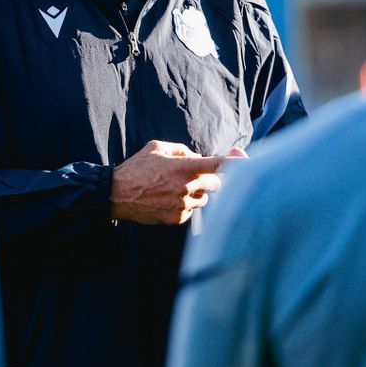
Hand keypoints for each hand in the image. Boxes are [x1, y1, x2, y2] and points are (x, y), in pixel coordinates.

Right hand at [110, 141, 229, 224]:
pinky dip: (185, 206)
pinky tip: (167, 201)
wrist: (117, 194)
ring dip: (197, 194)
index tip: (248, 163)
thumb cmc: (137, 168)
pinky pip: (191, 211)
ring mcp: (182, 205)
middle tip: (194, 176)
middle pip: (216, 184)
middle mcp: (186, 187)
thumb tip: (198, 158)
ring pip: (204, 199)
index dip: (235, 164)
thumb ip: (182, 151)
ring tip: (176, 189)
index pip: (217, 165)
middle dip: (209, 179)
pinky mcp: (177, 218)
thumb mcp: (157, 148)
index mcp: (183, 167)